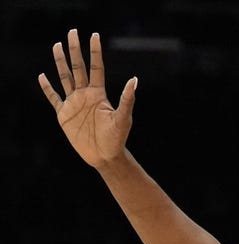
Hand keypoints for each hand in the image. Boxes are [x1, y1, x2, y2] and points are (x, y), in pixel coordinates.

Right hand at [39, 29, 135, 167]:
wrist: (105, 156)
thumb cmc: (117, 138)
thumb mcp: (123, 118)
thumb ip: (127, 99)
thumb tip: (135, 80)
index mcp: (99, 94)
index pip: (96, 67)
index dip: (95, 52)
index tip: (94, 35)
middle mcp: (85, 95)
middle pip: (78, 68)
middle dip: (74, 50)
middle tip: (72, 32)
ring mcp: (74, 103)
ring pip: (65, 78)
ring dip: (60, 62)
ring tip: (56, 45)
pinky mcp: (64, 114)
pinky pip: (54, 98)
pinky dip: (47, 87)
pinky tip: (42, 76)